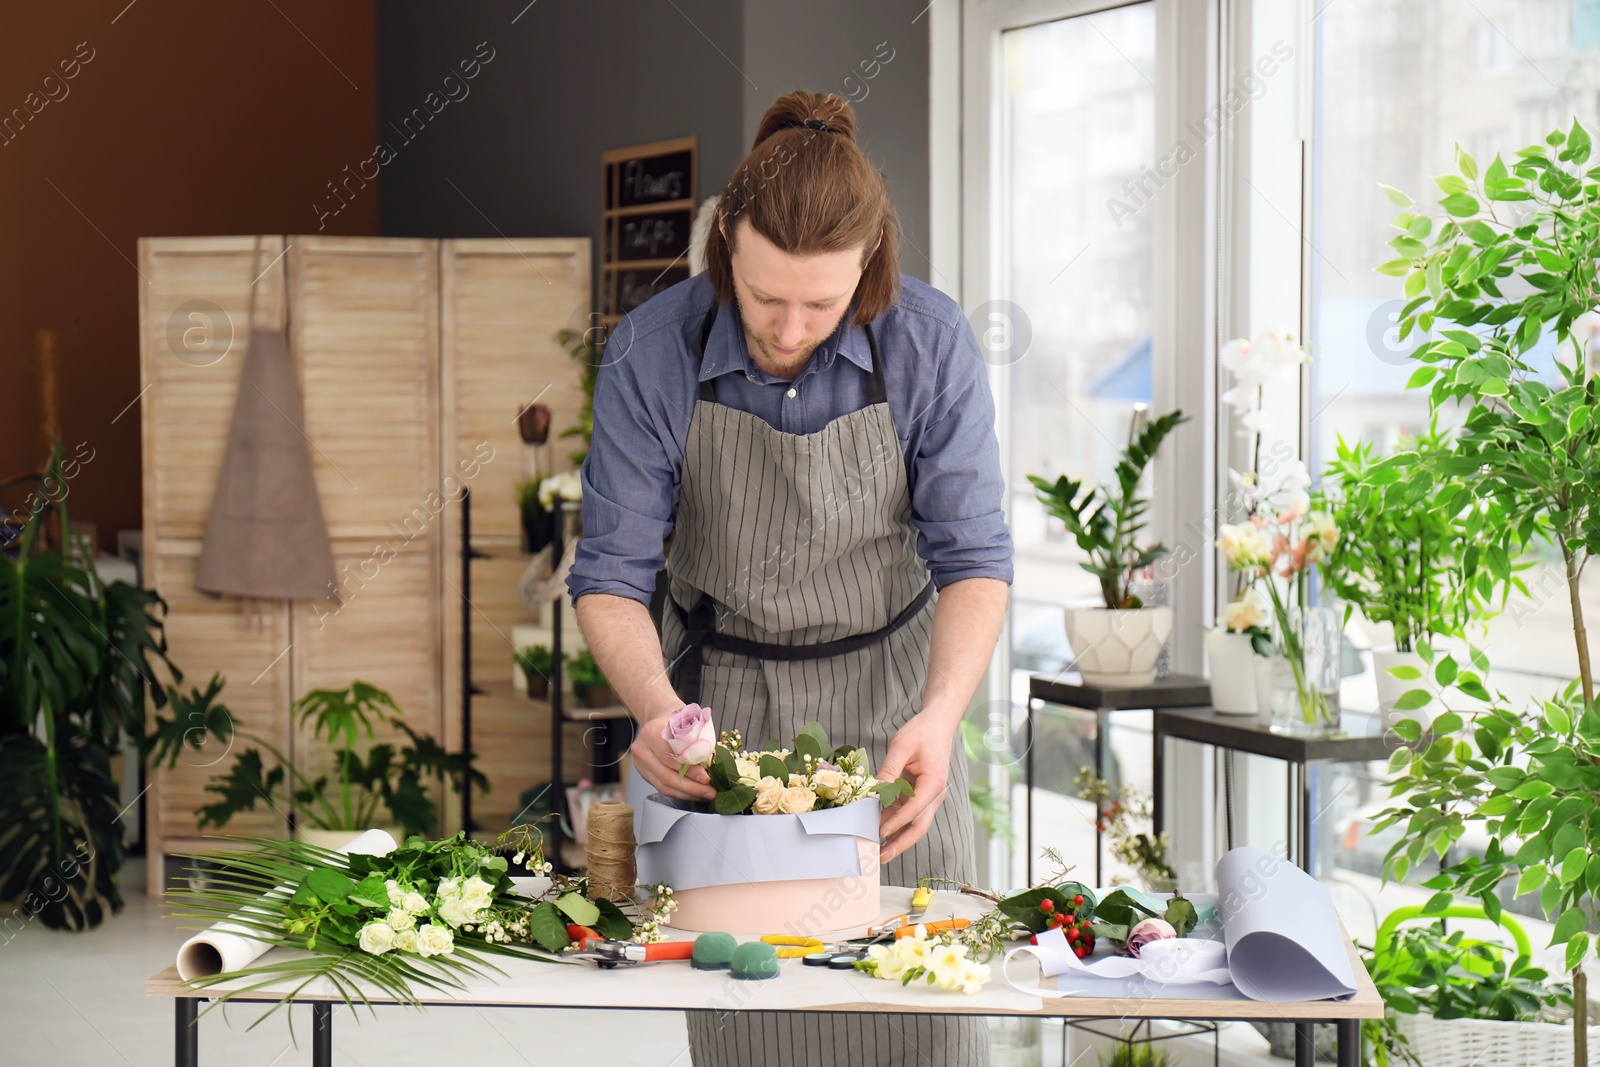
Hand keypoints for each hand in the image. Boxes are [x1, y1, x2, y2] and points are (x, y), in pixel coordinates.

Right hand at [630, 709, 716, 802]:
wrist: (660, 717)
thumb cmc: (677, 719)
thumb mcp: (691, 722)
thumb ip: (699, 741)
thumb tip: (708, 764)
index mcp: (652, 731)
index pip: (671, 757)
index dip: (690, 770)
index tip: (707, 777)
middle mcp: (642, 748)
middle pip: (666, 775)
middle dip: (691, 787)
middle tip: (709, 791)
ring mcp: (640, 762)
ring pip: (664, 785)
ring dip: (687, 793)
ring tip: (705, 794)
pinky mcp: (643, 772)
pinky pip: (662, 787)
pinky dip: (679, 792)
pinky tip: (693, 793)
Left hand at [876, 710, 955, 863]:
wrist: (937, 723)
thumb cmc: (921, 732)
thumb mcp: (901, 747)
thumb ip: (888, 771)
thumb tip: (873, 793)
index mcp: (934, 784)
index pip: (914, 810)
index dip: (896, 823)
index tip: (879, 832)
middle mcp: (934, 795)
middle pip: (919, 827)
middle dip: (900, 844)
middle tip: (880, 857)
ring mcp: (929, 796)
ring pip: (914, 823)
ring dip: (896, 836)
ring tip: (876, 848)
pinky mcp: (921, 794)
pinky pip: (908, 812)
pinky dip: (894, 821)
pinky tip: (877, 827)